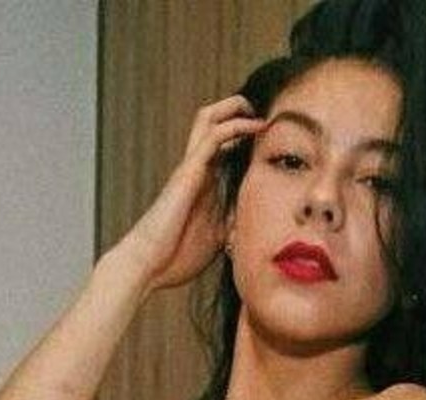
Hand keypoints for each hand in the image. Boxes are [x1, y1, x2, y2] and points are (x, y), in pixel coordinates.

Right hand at [113, 94, 265, 293]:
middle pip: (214, 121)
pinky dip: (236, 125)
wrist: (150, 265)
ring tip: (260, 112)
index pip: (224, 145)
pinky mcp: (189, 171)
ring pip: (210, 118)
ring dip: (236, 108)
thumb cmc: (178, 257)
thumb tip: (262, 224)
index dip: (246, 134)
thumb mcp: (219, 237)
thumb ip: (236, 222)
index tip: (274, 134)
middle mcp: (198, 169)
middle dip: (240, 110)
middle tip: (265, 114)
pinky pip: (214, 136)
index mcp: (205, 183)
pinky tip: (256, 127)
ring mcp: (192, 167)